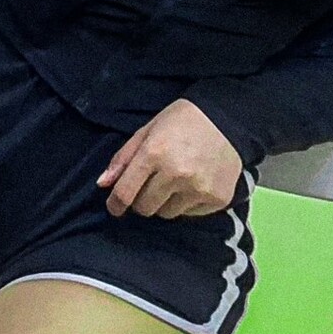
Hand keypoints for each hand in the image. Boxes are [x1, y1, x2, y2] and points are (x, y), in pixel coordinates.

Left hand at [97, 99, 244, 218]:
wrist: (229, 119)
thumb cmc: (183, 121)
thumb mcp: (149, 130)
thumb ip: (124, 158)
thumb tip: (103, 184)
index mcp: (154, 153)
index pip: (125, 193)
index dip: (115, 204)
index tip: (115, 207)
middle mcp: (176, 174)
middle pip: (145, 208)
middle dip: (143, 199)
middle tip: (153, 184)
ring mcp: (198, 188)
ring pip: (167, 214)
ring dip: (166, 202)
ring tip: (176, 181)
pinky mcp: (217, 198)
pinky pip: (190, 214)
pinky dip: (187, 203)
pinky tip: (195, 183)